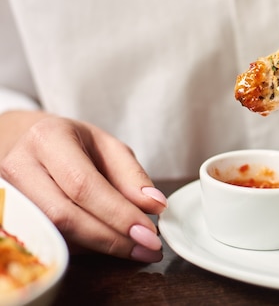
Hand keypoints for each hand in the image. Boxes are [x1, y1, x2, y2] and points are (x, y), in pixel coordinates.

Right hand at [0, 111, 166, 262]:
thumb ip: (132, 176)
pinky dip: (83, 249)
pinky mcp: (8, 217)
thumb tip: (155, 205)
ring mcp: (7, 195)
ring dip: (99, 248)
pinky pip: (48, 242)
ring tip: (135, 249)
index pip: (83, 185)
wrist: (29, 145)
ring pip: (54, 234)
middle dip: (110, 238)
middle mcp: (19, 167)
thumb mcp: (108, 147)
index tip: (148, 232)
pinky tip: (108, 246)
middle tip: (147, 249)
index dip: (117, 214)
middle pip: (65, 215)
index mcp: (48, 139)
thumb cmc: (74, 145)